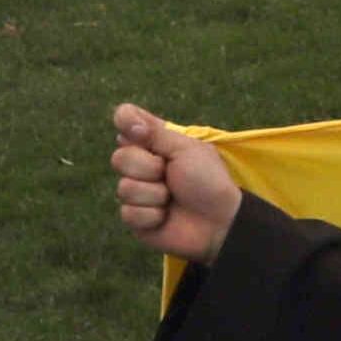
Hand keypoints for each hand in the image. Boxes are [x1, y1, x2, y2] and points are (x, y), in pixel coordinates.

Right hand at [108, 104, 242, 263]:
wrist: (221, 222)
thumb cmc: (209, 182)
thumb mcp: (187, 149)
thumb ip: (156, 132)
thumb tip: (126, 120)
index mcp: (153, 142)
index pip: (124, 119)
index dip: (126, 122)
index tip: (140, 132)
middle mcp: (140, 164)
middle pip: (119, 158)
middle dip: (148, 168)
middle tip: (170, 175)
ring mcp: (136, 191)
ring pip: (124, 188)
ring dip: (154, 195)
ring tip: (173, 199)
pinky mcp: (136, 218)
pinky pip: (128, 213)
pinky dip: (152, 216)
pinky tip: (166, 217)